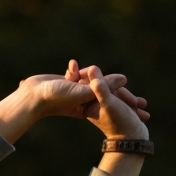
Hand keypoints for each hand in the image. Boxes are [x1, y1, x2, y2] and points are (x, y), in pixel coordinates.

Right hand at [0, 61, 149, 142]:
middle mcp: (84, 100)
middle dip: (123, 98)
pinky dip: (76, 72)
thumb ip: (103, 86)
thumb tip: (124, 78)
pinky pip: (77, 78)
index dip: (128, 102)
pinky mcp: (65, 86)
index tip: (143, 107)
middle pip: (108, 96)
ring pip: (94, 85)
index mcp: (90, 105)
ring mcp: (75, 93)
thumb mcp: (83, 92)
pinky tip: (71, 68)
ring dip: (101, 82)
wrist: (32, 97)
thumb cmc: (56, 97)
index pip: (113, 101)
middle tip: (142, 106)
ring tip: (115, 84)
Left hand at [76, 64, 149, 140]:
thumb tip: (92, 68)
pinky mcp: (116, 110)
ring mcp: (106, 107)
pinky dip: (133, 101)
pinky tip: (141, 106)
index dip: (98, 76)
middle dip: (120, 91)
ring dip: (129, 97)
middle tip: (131, 102)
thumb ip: (100, 87)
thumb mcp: (109, 103)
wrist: (131, 141)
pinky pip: (124, 98)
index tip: (116, 81)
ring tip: (139, 105)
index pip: (88, 83)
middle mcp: (94, 105)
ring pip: (117, 92)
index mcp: (87, 104)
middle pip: (106, 87)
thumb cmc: (119, 123)